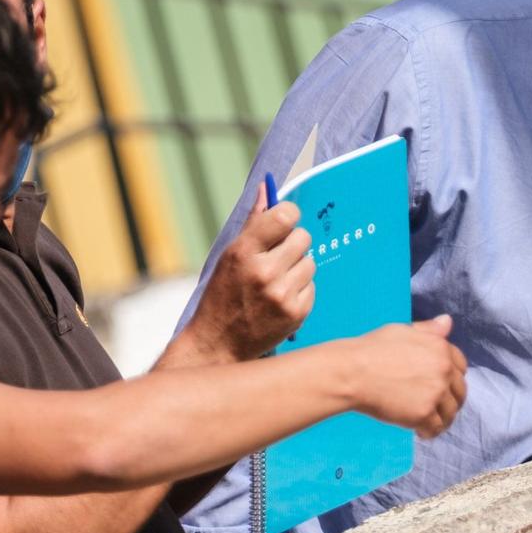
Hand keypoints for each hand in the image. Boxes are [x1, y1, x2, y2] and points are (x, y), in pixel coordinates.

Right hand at [178, 190, 314, 363]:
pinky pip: (312, 286)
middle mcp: (264, 272)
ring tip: (276, 281)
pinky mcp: (296, 313)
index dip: (289, 216)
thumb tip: (266, 189)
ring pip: (310, 262)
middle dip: (294, 244)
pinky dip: (300, 290)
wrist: (218, 342)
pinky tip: (281, 298)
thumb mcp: (229, 255)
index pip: (285, 216)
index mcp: (244, 252)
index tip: (285, 223)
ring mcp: (282, 294)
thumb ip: (252, 223)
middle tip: (278, 257)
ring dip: (297, 268)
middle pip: (304, 238)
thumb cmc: (222, 294)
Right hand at [340, 315, 467, 437]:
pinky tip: (420, 431)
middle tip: (436, 407)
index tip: (443, 385)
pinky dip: (430, 432)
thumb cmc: (371, 350)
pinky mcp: (423, 413)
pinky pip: (436, 428)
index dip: (453, 377)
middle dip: (450, 400)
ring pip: (450, 412)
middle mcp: (443, 370)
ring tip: (428, 422)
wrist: (352, 372)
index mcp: (440, 348)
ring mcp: (435, 393)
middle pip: (459, 391)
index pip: (461, 366)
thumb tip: (447, 322)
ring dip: (442, 418)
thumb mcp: (402, 331)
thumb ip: (428, 330)